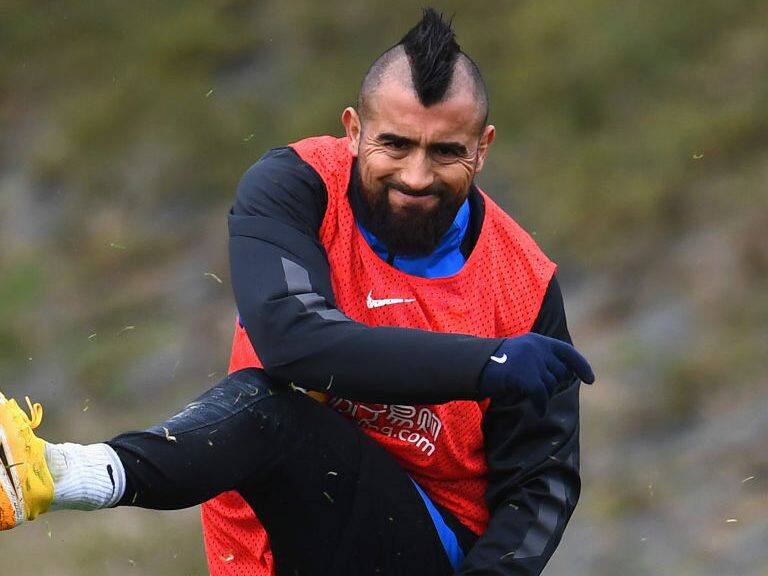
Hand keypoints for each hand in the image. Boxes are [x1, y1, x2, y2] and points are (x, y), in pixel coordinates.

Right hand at [478, 333, 593, 415]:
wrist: (473, 366)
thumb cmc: (496, 365)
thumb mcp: (521, 354)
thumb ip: (541, 358)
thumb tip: (562, 374)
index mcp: (537, 340)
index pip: (567, 352)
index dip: (581, 366)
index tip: (590, 380)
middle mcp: (537, 347)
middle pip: (559, 373)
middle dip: (551, 384)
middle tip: (534, 388)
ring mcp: (531, 360)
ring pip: (550, 385)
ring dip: (543, 395)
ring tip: (528, 395)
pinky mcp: (525, 375)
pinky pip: (541, 396)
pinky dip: (540, 405)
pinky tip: (537, 411)